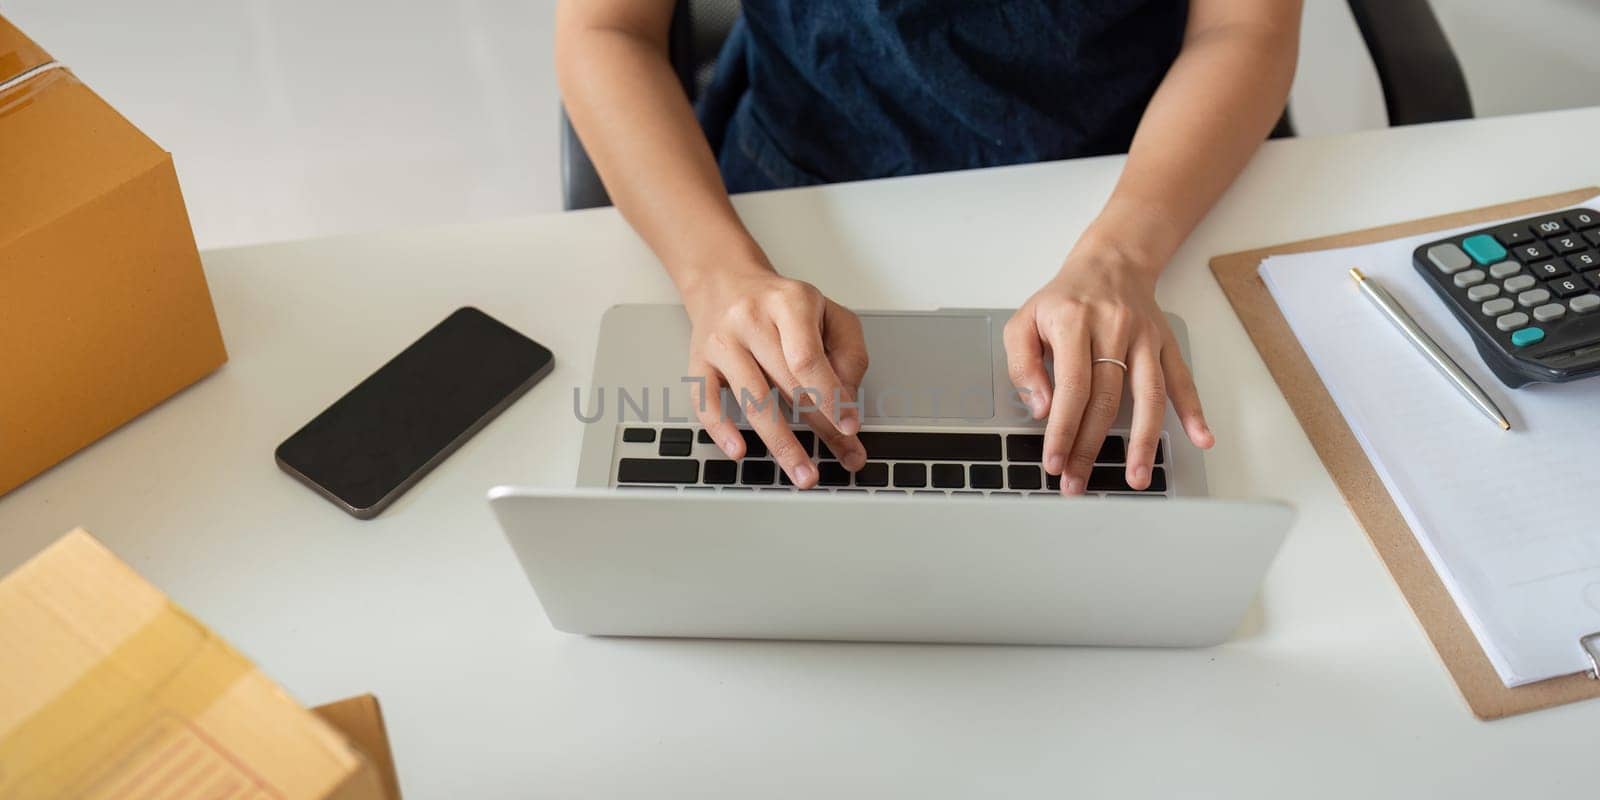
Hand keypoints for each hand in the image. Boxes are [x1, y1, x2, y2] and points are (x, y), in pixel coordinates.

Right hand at [682, 264, 868, 487]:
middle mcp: (751, 320)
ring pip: (752, 400)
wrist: (725, 280)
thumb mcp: (828, 312)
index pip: (809, 359)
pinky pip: (704, 400)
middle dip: (820, 428)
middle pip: (786, 384)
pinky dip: (721, 429)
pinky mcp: (699, 361)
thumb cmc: (780, 303)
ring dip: (781, 443)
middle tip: (844, 457)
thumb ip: (849, 352)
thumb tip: (848, 400)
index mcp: (789, 304)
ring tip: (803, 472)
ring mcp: (722, 342)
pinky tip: (739, 450)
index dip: (831, 396)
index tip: (850, 426)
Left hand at [1003, 247, 1212, 494]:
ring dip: (1144, 441)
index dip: (1063, 429)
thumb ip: (1023, 364)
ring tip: (1138, 478)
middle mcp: (1114, 329)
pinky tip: (1201, 438)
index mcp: (1073, 323)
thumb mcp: (1024, 321)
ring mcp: (1145, 337)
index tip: (1055, 462)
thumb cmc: (1063, 300)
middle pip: (1106, 400)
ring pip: (1149, 395)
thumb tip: (1041, 409)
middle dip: (1090, 447)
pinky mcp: (1166, 344)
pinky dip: (1194, 411)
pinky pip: (1182, 380)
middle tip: (1078, 483)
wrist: (1110, 263)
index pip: (1071, 387)